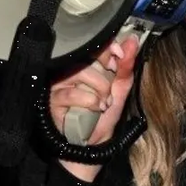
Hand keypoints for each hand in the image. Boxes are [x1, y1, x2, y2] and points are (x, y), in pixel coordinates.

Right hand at [48, 36, 139, 181]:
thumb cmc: (104, 116)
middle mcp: (69, 71)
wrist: (93, 144)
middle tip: (111, 91)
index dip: (107, 47)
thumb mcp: (120, 91)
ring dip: (99, 89)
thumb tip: (132, 41)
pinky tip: (95, 108)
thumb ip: (126, 67)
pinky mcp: (53, 99)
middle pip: (86, 58)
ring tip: (104, 103)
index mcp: (86, 65)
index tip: (119, 54)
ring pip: (79, 73)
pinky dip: (89, 101)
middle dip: (105, 76)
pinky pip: (71, 92)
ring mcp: (59, 84)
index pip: (93, 45)